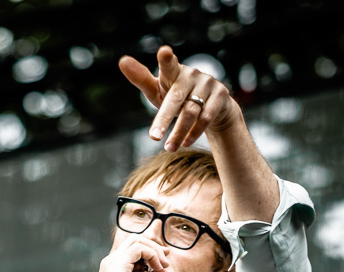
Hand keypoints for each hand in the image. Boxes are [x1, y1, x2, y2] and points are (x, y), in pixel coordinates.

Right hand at [86, 235, 172, 271]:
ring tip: (162, 265)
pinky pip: (138, 249)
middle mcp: (112, 262)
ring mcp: (113, 263)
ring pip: (137, 240)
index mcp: (116, 267)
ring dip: (155, 250)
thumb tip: (169, 270)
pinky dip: (151, 254)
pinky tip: (157, 267)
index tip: (165, 257)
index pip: (133, 246)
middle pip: (135, 239)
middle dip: (155, 246)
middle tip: (166, 260)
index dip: (151, 247)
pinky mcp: (118, 266)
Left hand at [118, 45, 238, 151]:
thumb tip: (122, 60)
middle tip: (153, 138)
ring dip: (178, 133)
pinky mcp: (221, 94)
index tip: (164, 52)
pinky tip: (185, 143)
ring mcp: (208, 83)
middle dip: (164, 119)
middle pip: (175, 99)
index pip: (168, 65)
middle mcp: (191, 75)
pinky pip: (206, 117)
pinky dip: (194, 133)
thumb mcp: (158, 89)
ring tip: (169, 148)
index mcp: (173, 72)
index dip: (166, 59)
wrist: (213, 104)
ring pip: (191, 112)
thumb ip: (141, 79)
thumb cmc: (177, 95)